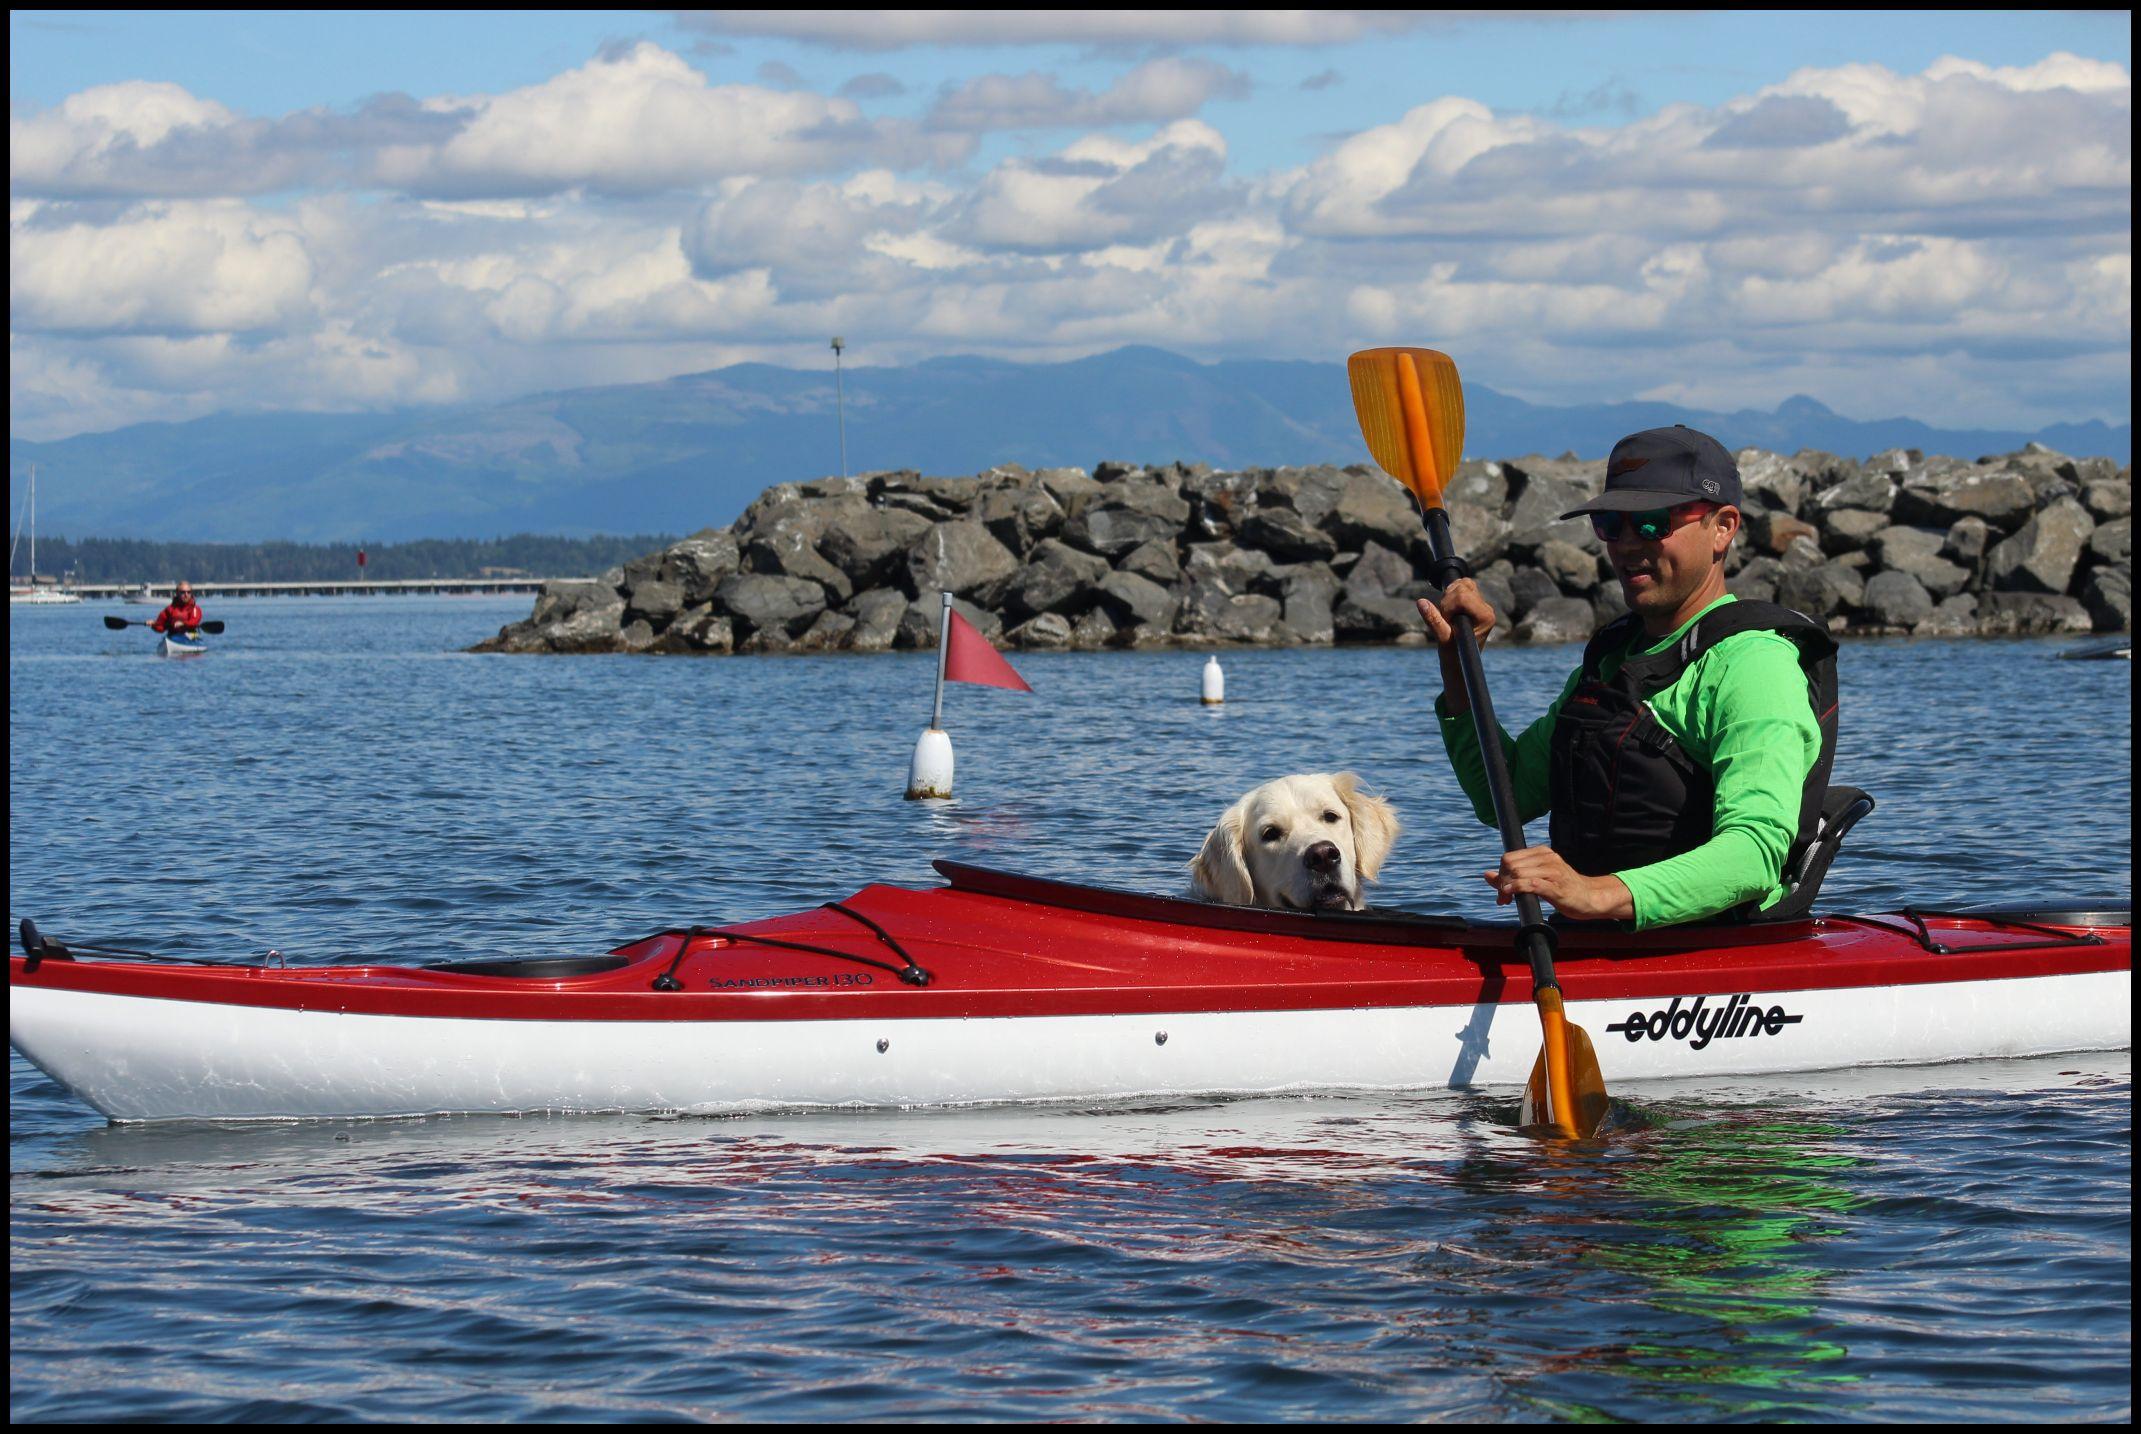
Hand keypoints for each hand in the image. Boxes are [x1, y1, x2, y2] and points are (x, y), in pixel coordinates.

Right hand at [1415, 580, 1495, 713]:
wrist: (1459, 665)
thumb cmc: (1454, 657)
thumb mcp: (1442, 640)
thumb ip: (1433, 620)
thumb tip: (1421, 602)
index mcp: (1485, 616)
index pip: (1463, 595)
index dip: (1449, 605)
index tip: (1447, 621)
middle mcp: (1486, 608)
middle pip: (1463, 586)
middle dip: (1448, 601)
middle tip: (1446, 620)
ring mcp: (1481, 605)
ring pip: (1462, 584)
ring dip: (1449, 598)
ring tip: (1448, 617)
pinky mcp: (1474, 603)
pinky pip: (1461, 587)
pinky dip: (1450, 596)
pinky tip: (1449, 612)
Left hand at [1482, 846, 1633, 921]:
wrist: (1590, 898)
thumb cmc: (1563, 889)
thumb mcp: (1538, 878)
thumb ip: (1514, 876)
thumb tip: (1486, 874)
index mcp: (1542, 852)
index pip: (1509, 857)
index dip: (1500, 873)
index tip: (1501, 889)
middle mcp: (1547, 858)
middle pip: (1510, 865)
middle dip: (1501, 882)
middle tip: (1502, 898)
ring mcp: (1552, 871)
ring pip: (1517, 873)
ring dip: (1506, 888)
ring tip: (1506, 900)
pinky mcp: (1556, 887)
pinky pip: (1529, 884)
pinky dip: (1515, 889)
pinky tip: (1511, 896)